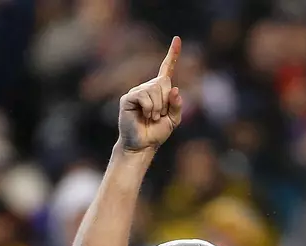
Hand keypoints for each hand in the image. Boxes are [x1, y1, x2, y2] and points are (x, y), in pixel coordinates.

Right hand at [117, 36, 182, 152]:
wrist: (142, 146)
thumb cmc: (156, 133)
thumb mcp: (174, 120)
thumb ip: (177, 105)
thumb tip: (175, 89)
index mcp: (159, 90)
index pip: (166, 69)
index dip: (172, 54)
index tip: (177, 39)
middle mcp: (147, 87)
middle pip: (164, 82)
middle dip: (166, 102)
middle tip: (159, 115)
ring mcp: (137, 91)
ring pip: (155, 90)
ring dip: (158, 108)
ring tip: (152, 117)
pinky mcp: (128, 98)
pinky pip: (144, 96)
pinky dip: (149, 108)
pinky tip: (145, 116)